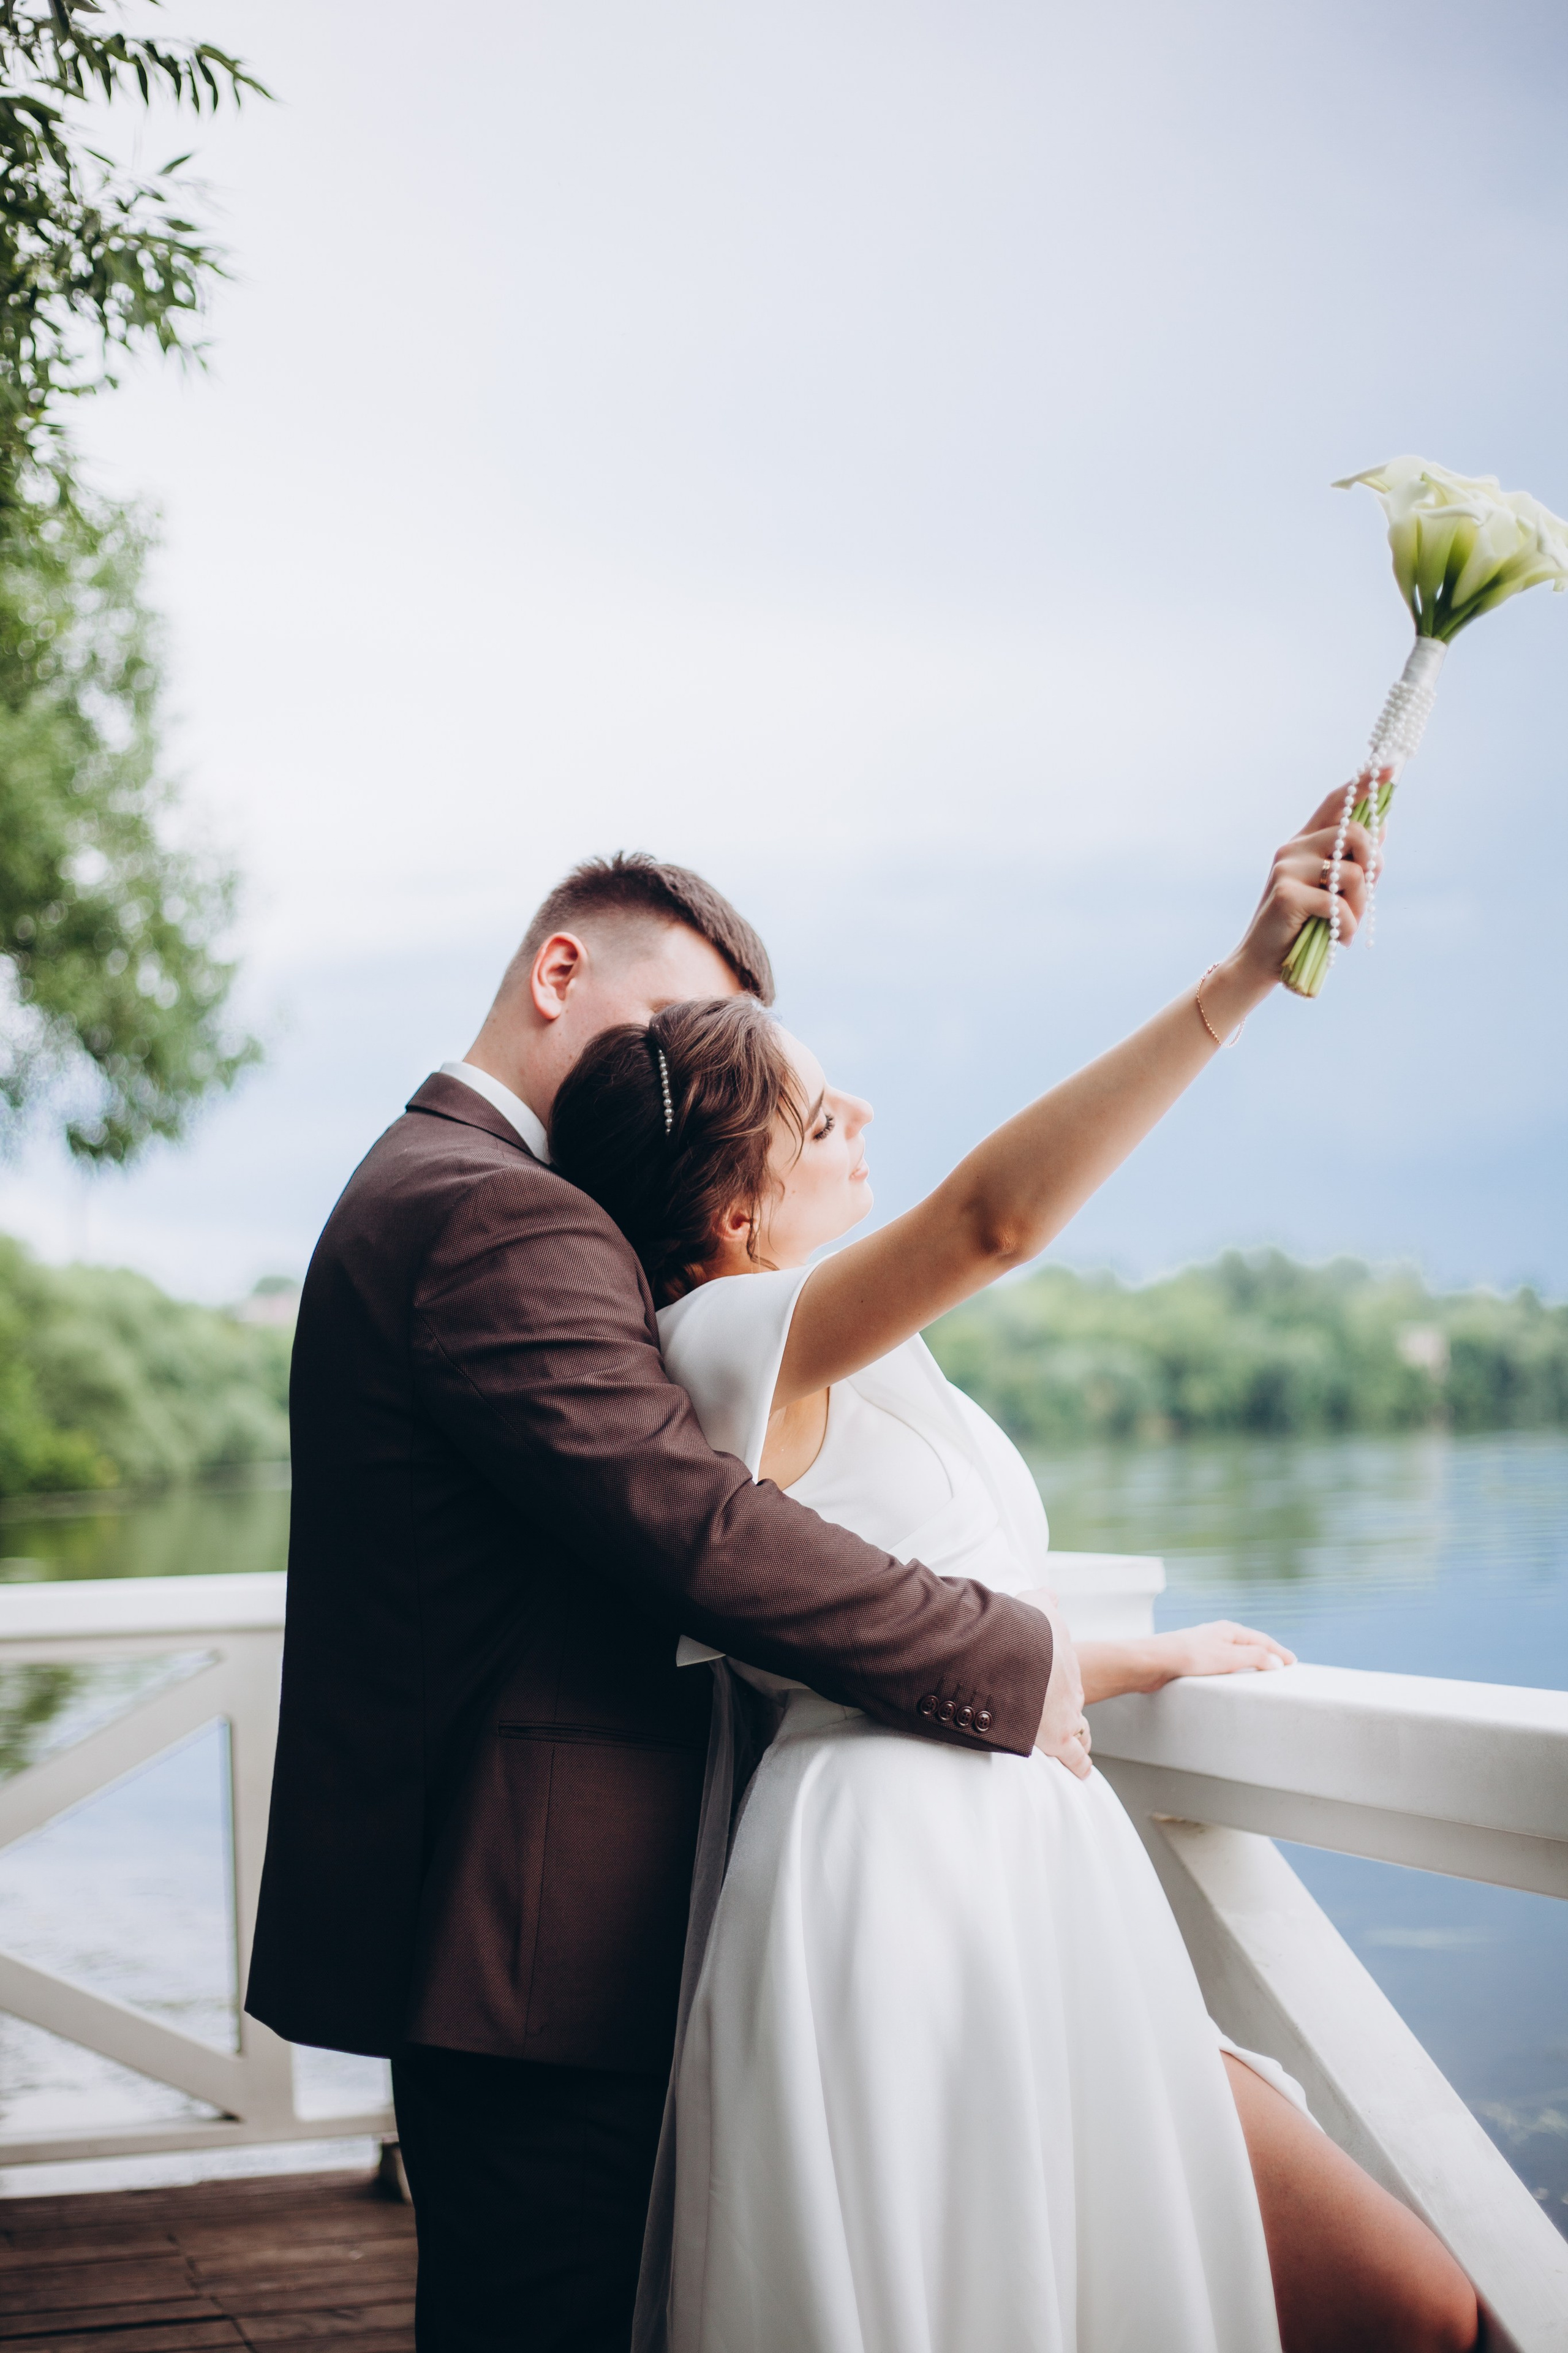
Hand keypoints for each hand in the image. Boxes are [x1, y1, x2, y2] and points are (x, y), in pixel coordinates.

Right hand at [1019, 1587, 1091, 1778]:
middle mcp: (1070, 1689)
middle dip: (1064, 1711)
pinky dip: (1079, 1764)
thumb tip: (1051, 1593)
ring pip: (1080, 1731)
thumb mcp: (1036, 1605)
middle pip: (1072, 1705)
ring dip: (1076, 1739)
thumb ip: (1043, 1600)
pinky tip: (1083, 1772)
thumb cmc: (1025, 1628)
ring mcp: (1067, 1715)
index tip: (1050, 1689)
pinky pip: (1075, 1757)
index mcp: (1062, 1663)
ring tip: (1074, 1748)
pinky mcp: (1059, 1739)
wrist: (1021, 1652)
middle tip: (1054, 1717)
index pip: (1065, 1680)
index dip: (1057, 1686)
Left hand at [1077, 1619, 1295, 1703]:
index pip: (1261, 1640)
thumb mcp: (1228, 1657)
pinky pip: (1221, 1664)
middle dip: (1265, 1654)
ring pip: (1234, 1654)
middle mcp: (1217, 1635)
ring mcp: (1205, 1647)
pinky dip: (1233, 1670)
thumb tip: (1275, 1661)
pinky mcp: (1193, 1660)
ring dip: (1249, 1663)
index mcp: (1228, 1630)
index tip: (1292, 1662)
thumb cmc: (1189, 1656)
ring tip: (1261, 1675)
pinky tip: (1231, 1680)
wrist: (1154, 1662)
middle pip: (1248, 1645)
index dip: (1278, 1652)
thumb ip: (1254, 1658)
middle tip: (1281, 1667)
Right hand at [1232, 780, 1381, 989]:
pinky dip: (1349, 926)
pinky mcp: (1286, 893)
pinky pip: (1339, 904)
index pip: (1336, 803)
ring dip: (1361, 904)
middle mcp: (1292, 848)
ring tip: (1347, 924)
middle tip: (1369, 891)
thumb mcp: (1329, 891)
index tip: (1390, 766)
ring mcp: (1287, 869)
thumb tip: (1383, 829)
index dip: (1364, 783)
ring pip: (1352, 871)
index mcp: (1302, 843)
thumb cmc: (1300, 928)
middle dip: (1374, 863)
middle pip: (1353, 832)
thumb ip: (1351, 862)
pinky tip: (1340, 940)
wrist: (1260, 963)